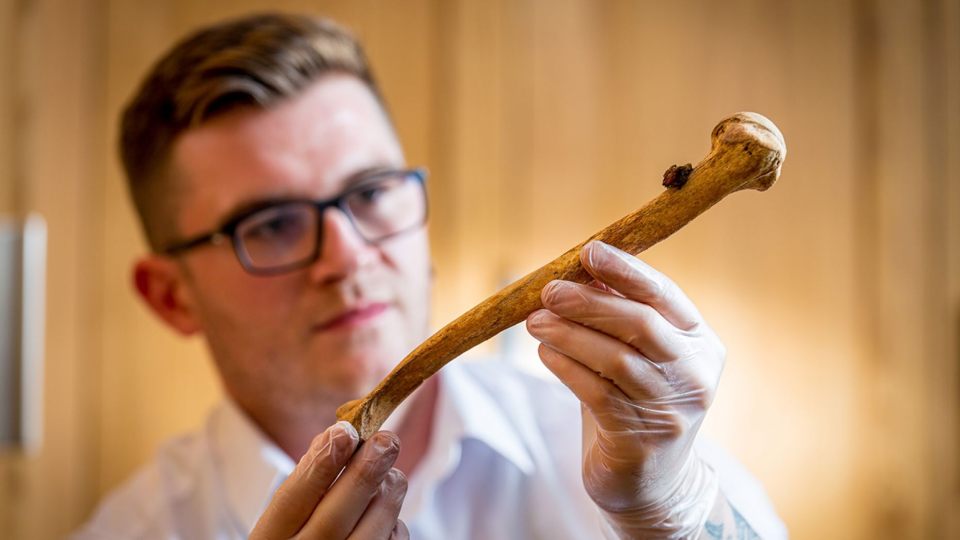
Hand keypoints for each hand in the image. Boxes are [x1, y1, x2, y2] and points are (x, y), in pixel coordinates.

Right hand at [250, 422, 408, 538]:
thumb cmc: (303, 534)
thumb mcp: (288, 514)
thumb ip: (308, 480)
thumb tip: (340, 434)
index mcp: (272, 538)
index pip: (290, 501)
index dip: (320, 465)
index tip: (345, 432)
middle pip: (334, 518)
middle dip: (364, 473)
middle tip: (386, 440)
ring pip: (372, 529)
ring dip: (387, 492)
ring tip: (389, 473)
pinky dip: (393, 520)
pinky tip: (384, 512)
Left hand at [526, 240, 722, 537]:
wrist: (650, 483)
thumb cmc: (635, 404)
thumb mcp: (636, 356)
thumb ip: (616, 318)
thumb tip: (578, 271)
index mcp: (701, 344)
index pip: (665, 296)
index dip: (627, 270)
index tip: (589, 251)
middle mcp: (695, 375)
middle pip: (641, 325)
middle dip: (590, 302)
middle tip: (548, 290)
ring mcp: (672, 410)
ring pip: (615, 360)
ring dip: (569, 334)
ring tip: (534, 321)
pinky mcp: (642, 441)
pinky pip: (597, 394)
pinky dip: (566, 368)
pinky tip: (545, 352)